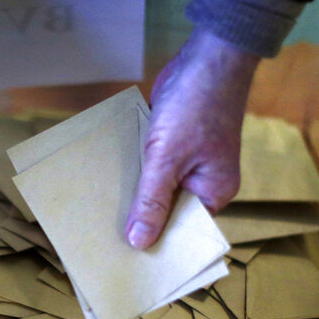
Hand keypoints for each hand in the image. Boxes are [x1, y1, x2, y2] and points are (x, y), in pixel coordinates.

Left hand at [126, 29, 259, 248]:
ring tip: (103, 219)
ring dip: (136, 197)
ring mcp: (191, 165)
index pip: (184, 232)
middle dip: (143, 221)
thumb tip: (140, 242)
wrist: (208, 56)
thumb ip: (153, 201)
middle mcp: (205, 183)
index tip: (129, 261)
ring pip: (159, 191)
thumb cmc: (197, 105)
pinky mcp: (175, 147)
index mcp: (214, 193)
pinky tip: (111, 185)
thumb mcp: (168, 158)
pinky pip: (154, 170)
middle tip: (107, 242)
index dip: (159, 245)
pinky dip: (137, 175)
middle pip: (170, 213)